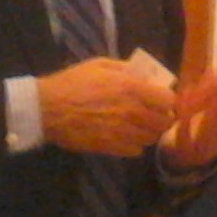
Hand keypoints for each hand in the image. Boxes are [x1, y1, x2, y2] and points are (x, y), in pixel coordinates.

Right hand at [39, 57, 175, 155]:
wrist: (47, 108)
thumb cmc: (73, 82)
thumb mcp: (100, 65)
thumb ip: (127, 69)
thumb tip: (145, 76)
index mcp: (132, 88)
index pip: (168, 100)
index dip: (167, 99)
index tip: (162, 99)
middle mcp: (133, 112)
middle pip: (164, 121)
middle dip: (163, 117)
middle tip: (154, 114)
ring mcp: (123, 132)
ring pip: (151, 138)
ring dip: (149, 131)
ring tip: (140, 126)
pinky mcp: (111, 148)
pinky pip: (136, 151)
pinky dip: (135, 145)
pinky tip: (126, 137)